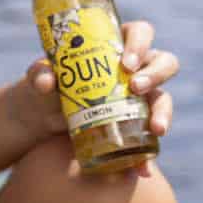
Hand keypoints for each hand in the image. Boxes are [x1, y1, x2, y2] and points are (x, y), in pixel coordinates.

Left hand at [14, 20, 181, 143]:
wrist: (41, 116)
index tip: (126, 63)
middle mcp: (135, 68)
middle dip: (156, 75)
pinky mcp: (136, 122)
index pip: (140, 33)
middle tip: (135, 88)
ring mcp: (140, 96)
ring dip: (164, 112)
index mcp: (116, 45)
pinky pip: (149, 135)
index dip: (139, 43)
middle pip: (163, 62)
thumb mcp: (39, 76)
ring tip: (156, 129)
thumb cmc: (45, 84)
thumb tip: (46, 82)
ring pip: (164, 98)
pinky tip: (142, 168)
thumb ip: (39, 74)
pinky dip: (148, 153)